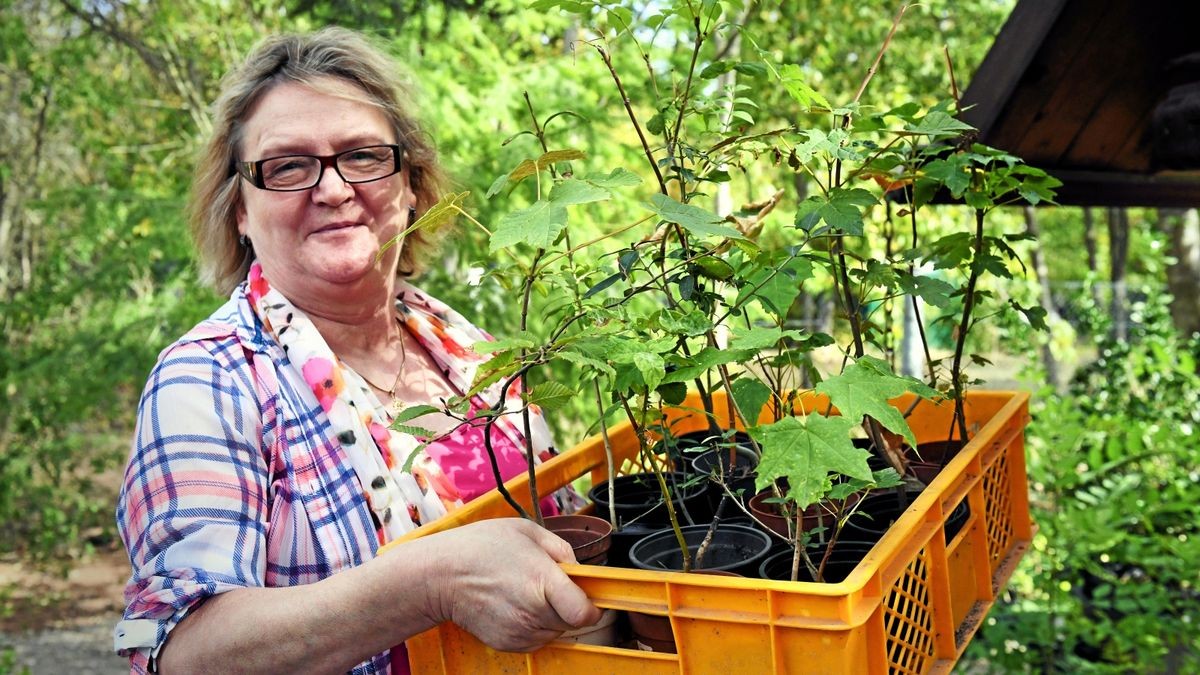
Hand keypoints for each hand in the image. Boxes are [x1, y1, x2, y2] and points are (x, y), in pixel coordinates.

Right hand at [415, 518, 601, 651]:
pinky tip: (515, 604)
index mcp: (542, 581)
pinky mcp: (507, 644)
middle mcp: (532, 612)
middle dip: (569, 605)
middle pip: (572, 622)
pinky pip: (536, 639)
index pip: (584, 613)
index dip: (592, 606)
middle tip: (549, 584)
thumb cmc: (480, 548)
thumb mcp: (527, 531)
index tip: (589, 595)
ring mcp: (519, 632)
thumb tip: (580, 570)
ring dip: (551, 615)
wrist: (440, 575)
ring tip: (526, 591)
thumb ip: (561, 549)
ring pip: (554, 631)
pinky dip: (533, 625)